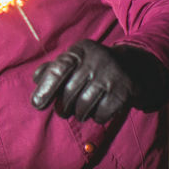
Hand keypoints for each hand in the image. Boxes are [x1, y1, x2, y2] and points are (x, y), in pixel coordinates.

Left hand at [31, 40, 168, 123]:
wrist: (132, 67)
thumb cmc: (92, 67)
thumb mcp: (74, 61)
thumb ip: (53, 69)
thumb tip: (37, 78)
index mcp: (80, 50)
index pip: (58, 69)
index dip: (45, 88)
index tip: (37, 104)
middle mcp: (96, 59)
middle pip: (69, 92)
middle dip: (62, 107)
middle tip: (63, 111)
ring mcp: (111, 75)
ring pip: (84, 105)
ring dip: (79, 113)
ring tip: (80, 111)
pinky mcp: (124, 91)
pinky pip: (102, 113)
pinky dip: (97, 117)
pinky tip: (98, 110)